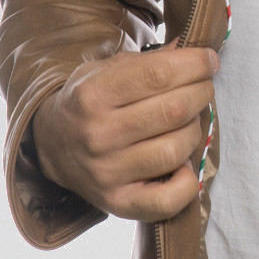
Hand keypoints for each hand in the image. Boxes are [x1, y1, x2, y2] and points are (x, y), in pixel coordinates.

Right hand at [31, 45, 216, 223]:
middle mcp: (98, 134)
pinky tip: (182, 164)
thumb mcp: (106, 70)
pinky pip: (168, 201)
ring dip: (195, 130)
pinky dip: (187, 182)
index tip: (208, 61)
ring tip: (188, 122)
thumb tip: (199, 56)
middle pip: (174, 110)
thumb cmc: (89, 102)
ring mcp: (107, 172)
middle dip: (202, 92)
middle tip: (204, 87)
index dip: (195, 64)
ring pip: (176, 149)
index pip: (159, 74)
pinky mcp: (117, 203)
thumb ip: (150, 61)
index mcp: (93, 94)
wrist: (51, 144)